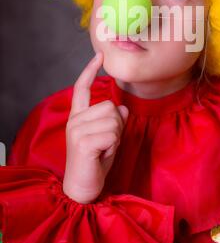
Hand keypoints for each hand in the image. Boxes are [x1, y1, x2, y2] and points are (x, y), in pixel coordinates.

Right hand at [63, 51, 128, 203]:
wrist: (84, 187)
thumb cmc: (96, 162)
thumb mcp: (108, 137)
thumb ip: (114, 120)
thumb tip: (122, 108)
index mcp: (78, 117)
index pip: (82, 88)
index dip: (90, 70)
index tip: (99, 55)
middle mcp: (75, 120)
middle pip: (110, 106)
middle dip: (116, 125)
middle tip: (106, 143)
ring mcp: (77, 130)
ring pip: (113, 119)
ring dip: (115, 136)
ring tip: (104, 149)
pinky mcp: (83, 142)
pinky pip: (113, 133)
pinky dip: (114, 146)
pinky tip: (102, 155)